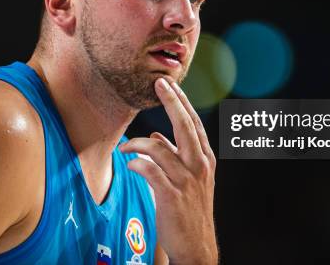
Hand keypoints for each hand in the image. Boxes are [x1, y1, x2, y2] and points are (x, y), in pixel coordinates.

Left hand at [120, 78, 217, 264]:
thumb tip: (157, 137)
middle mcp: (199, 165)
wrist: (196, 246)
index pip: (193, 123)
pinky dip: (136, 164)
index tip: (169, 84)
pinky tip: (129, 165)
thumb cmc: (190, 209)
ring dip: (137, 143)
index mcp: (205, 159)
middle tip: (158, 84)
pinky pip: (149, 170)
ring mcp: (186, 180)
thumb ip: (175, 157)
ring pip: (159, 147)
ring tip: (125, 147)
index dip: (181, 102)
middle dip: (171, 101)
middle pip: (185, 125)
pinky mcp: (170, 195)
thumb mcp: (190, 180)